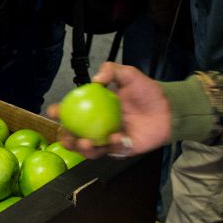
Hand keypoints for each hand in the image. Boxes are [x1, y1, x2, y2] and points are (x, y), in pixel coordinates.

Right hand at [47, 61, 172, 158]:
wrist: (169, 108)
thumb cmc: (148, 91)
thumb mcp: (129, 74)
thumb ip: (112, 70)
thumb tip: (95, 79)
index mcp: (95, 109)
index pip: (72, 112)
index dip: (60, 113)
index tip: (53, 111)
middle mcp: (99, 126)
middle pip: (76, 136)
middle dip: (66, 140)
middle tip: (67, 136)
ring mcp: (110, 139)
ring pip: (91, 150)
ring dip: (84, 149)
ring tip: (86, 143)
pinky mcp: (123, 150)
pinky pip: (113, 151)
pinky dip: (112, 146)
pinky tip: (117, 138)